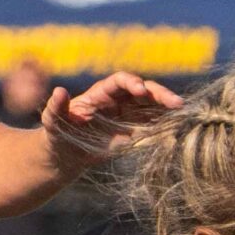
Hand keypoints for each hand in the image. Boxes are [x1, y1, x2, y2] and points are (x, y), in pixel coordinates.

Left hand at [40, 73, 179, 165]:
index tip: (140, 90)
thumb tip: (59, 91)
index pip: (120, 82)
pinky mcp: (134, 129)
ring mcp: (128, 114)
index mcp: (100, 94)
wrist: (65, 153)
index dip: (132, 83)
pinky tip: (178, 123)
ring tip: (182, 109)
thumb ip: (55, 107)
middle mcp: (118, 100)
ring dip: (166, 105)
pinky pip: (152, 122)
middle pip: (142, 90)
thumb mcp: (53, 121)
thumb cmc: (57, 133)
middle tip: (174, 102)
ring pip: (151, 104)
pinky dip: (164, 121)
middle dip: (158, 93)